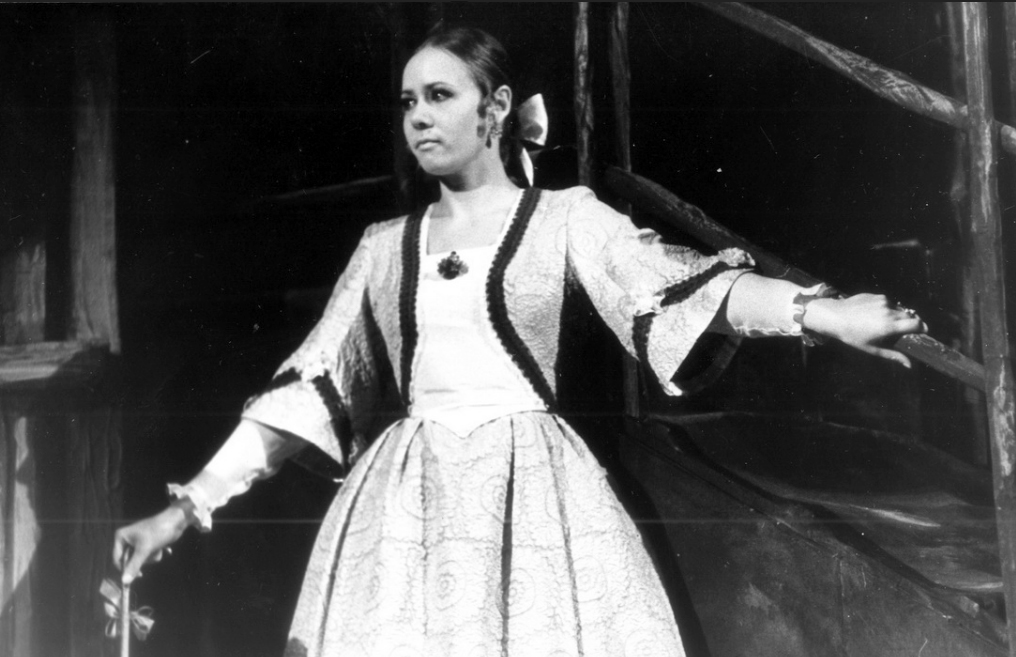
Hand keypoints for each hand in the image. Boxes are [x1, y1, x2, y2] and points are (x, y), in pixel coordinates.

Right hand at [112, 501, 192, 583]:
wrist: (176, 521)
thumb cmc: (158, 531)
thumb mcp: (144, 550)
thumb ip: (134, 565)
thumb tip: (124, 581)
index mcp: (121, 537)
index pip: (117, 559)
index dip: (124, 569)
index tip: (133, 577)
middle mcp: (127, 539)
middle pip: (130, 560)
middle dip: (143, 559)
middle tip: (150, 553)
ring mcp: (138, 541)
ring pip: (140, 559)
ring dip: (151, 557)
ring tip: (157, 548)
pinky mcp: (147, 543)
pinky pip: (148, 556)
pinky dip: (155, 554)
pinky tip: (163, 548)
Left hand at [803, 293, 927, 366]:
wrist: (836, 316)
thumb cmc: (853, 336)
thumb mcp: (872, 349)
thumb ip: (893, 355)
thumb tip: (909, 365)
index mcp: (889, 326)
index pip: (917, 324)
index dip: (922, 328)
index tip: (922, 333)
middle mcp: (889, 312)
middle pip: (910, 317)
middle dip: (909, 323)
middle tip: (900, 331)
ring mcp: (884, 302)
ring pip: (899, 309)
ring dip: (896, 316)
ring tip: (882, 323)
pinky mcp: (878, 296)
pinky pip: (889, 303)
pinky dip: (887, 308)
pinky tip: (874, 314)